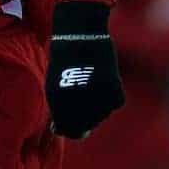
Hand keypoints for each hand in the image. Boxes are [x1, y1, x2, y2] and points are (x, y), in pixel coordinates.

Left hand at [45, 1, 124, 138]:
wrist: (80, 33)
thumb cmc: (65, 62)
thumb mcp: (55, 86)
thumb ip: (61, 112)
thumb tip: (73, 134)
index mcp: (59, 102)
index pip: (68, 130)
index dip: (70, 129)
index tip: (72, 123)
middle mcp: (78, 102)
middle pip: (86, 125)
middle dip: (84, 117)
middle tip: (83, 96)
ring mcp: (97, 96)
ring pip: (101, 115)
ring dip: (96, 106)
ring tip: (89, 83)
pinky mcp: (114, 89)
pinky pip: (114, 103)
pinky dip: (109, 95)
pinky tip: (101, 79)